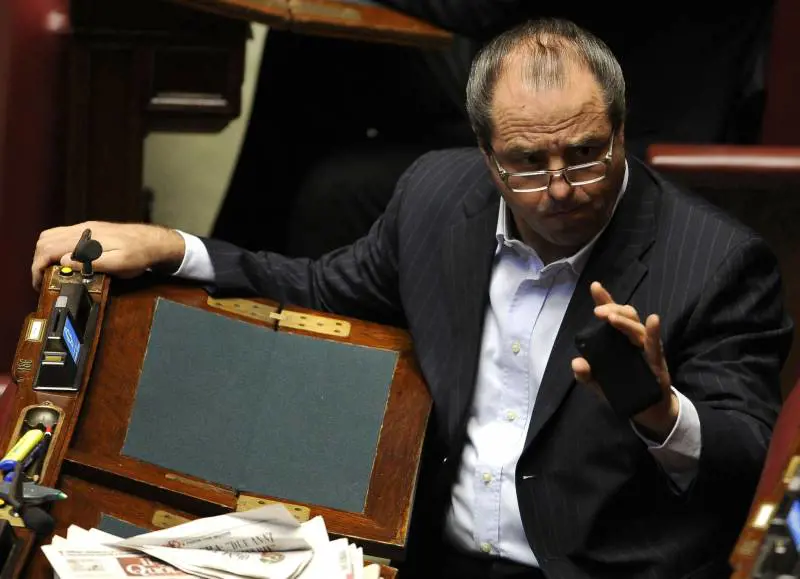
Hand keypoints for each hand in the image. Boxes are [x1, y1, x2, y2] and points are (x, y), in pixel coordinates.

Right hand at [32, 221, 185, 289]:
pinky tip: (62, 260)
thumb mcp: (119, 264)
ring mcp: (85, 228)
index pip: (49, 249)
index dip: (38, 267)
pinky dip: (54, 247)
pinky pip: (62, 234)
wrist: (154, 242)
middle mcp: (82, 230)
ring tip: (49, 272)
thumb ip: (92, 262)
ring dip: (44, 253)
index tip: (38, 283)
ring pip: (51, 235)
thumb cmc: (139, 255)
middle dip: (37, 261)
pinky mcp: (90, 230)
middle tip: (41, 280)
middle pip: (44, 240)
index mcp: (86, 238)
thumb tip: (63, 261)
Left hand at [571, 281, 678, 440]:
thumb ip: (586, 374)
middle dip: (612, 308)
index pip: (612, 315)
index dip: (605, 299)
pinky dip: (654, 332)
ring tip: (611, 317)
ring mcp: (646, 349)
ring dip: (624, 321)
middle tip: (598, 311)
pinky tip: (653, 320)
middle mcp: (633, 340)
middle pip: (626, 315)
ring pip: (637, 328)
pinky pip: (655, 345)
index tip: (595, 286)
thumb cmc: (623, 389)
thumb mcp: (598, 383)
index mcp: (618, 340)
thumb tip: (577, 362)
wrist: (647, 411)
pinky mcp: (657, 362)